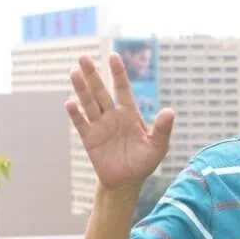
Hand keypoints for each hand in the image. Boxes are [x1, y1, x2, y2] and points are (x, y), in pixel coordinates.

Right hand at [66, 54, 174, 190]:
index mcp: (129, 114)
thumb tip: (170, 111)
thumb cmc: (144, 162)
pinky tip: (70, 103)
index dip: (118, 73)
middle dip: (93, 75)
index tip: (113, 56)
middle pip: (101, 92)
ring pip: (89, 104)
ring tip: (74, 72)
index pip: (123, 89)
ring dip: (81, 89)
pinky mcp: (90, 139)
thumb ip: (162, 129)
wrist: (127, 182)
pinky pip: (81, 124)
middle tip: (83, 58)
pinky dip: (75, 114)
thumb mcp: (158, 146)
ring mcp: (100, 126)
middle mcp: (112, 116)